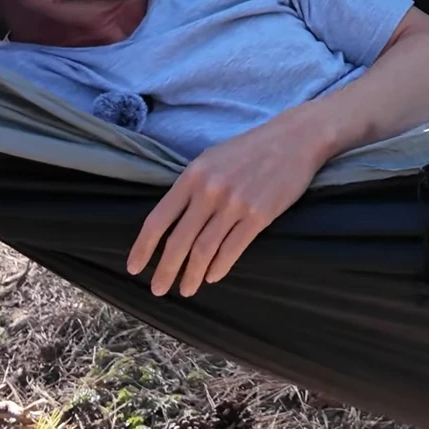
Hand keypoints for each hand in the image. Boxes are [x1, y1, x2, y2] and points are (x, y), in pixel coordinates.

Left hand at [126, 118, 330, 296]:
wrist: (294, 139)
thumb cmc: (251, 149)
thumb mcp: (211, 158)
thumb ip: (191, 186)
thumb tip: (172, 220)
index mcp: (192, 175)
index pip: (158, 219)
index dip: (143, 247)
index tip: (134, 267)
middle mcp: (209, 191)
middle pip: (178, 241)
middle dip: (165, 270)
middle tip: (158, 289)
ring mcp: (234, 204)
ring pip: (204, 250)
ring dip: (192, 275)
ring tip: (186, 289)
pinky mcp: (259, 215)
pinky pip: (232, 250)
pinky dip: (219, 268)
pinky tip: (212, 277)